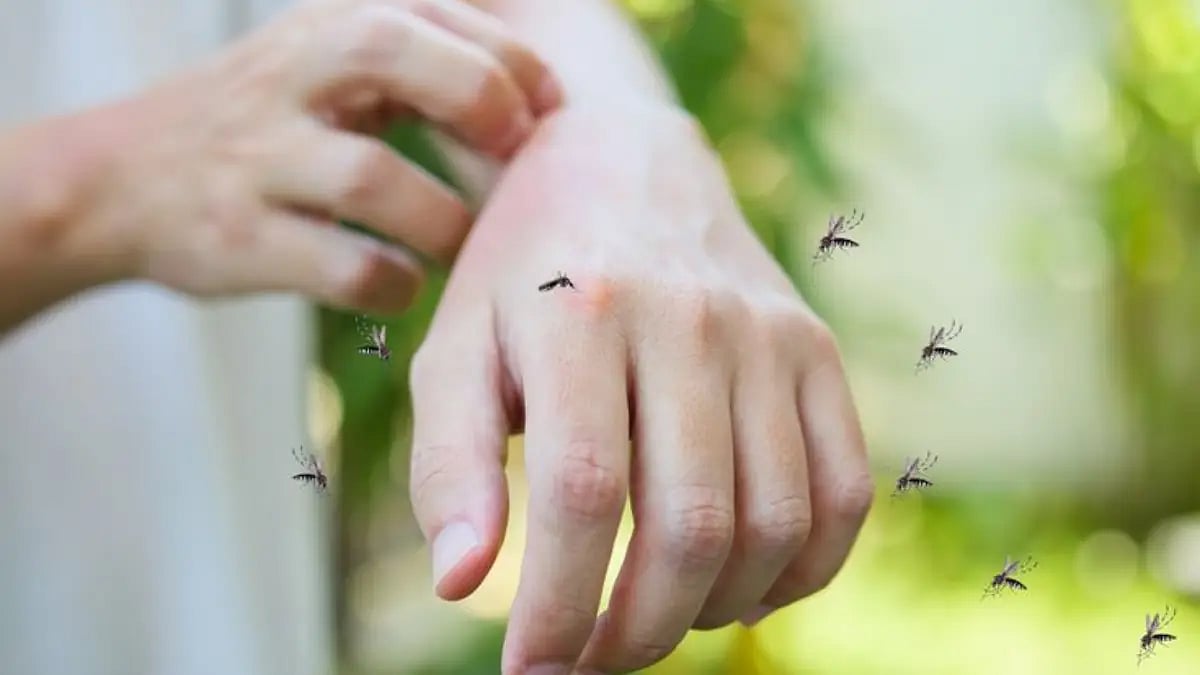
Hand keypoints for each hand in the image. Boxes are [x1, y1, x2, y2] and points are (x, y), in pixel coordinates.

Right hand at [62, 0, 560, 312]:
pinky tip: (405, 281)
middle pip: (392, 52)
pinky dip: (392, 281)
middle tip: (517, 156)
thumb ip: (416, 68)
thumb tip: (536, 104)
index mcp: (321, 29)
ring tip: (461, 241)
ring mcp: (257, 159)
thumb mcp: (323, 67)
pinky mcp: (239, 238)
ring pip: (372, 177)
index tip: (548, 112)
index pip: (432, 14)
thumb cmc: (259, 125)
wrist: (114, 182)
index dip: (510, 63)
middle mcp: (285, 79)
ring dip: (443, 219)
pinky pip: (340, 267)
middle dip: (478, 101)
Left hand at [408, 104, 873, 673]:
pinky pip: (844, 493)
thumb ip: (449, 465)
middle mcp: (690, 318)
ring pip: (774, 523)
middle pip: (691, 523)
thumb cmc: (522, 276)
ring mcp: (769, 333)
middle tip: (591, 661)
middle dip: (638, 629)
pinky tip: (739, 587)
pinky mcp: (819, 349)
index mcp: (581, 312)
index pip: (583, 494)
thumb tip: (461, 585)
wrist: (622, 164)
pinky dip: (800, 571)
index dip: (559, 607)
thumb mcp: (455, 350)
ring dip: (713, 610)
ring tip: (656, 619)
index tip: (529, 672)